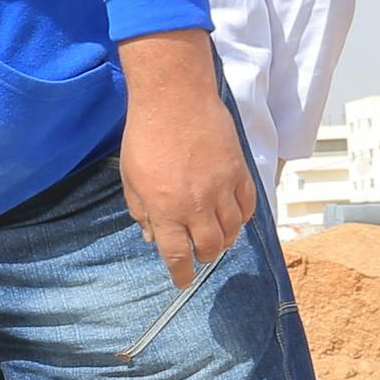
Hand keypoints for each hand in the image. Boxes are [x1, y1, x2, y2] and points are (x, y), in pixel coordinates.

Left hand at [117, 31, 254, 286]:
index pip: (177, 255)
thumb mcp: (131, 178)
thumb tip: (151, 235)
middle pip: (210, 247)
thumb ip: (141, 210)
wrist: (174, 99)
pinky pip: (248, 205)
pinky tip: (234, 217)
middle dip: (203, 257)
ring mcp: (222, 188)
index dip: (181, 273)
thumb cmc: (145, 137)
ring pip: (233, 230)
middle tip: (198, 254)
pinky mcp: (238, 171)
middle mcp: (197, 204)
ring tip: (216, 238)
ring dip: (224, 240)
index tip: (182, 281)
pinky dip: (242, 217)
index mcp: (166, 209)